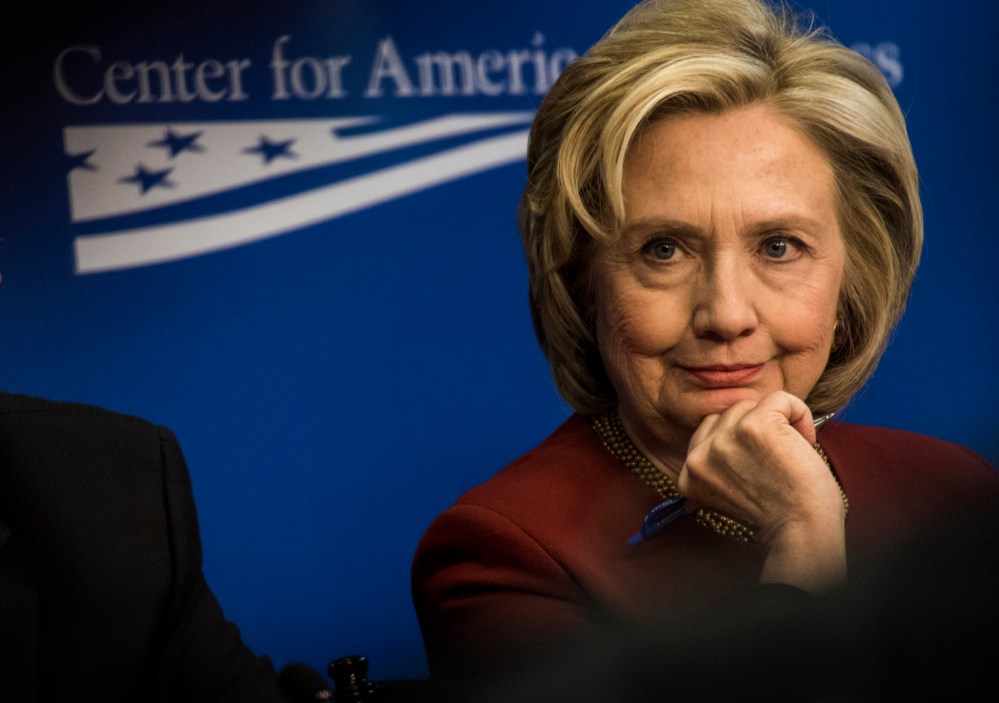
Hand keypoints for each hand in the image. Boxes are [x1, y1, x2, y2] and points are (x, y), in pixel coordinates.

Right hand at [678, 391, 846, 590]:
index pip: (709, 431)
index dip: (741, 442)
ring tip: (790, 454)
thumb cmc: (779, 514)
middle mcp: (699, 456)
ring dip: (779, 423)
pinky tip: (805, 442)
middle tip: (777, 462)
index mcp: (689, 475)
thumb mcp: (730, 489)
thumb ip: (719, 460)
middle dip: (757, 430)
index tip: (761, 468)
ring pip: (752, 405)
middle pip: (728, 414)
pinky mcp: (754, 426)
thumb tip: (735, 420)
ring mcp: (724, 439)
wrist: (803, 532)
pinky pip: (780, 398)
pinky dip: (800, 414)